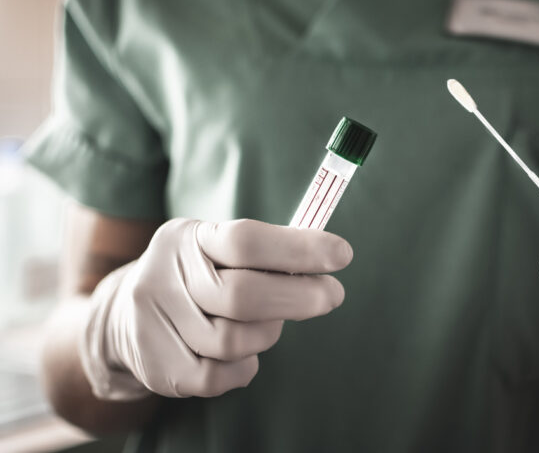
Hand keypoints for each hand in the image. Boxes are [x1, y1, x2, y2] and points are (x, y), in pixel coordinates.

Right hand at [80, 218, 351, 398]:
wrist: (123, 317)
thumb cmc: (197, 276)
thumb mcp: (217, 247)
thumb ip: (266, 251)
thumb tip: (327, 257)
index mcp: (188, 238)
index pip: (246, 240)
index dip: (298, 249)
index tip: (342, 255)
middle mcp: (164, 276)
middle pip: (243, 295)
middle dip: (299, 297)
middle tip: (332, 295)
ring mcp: (154, 323)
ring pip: (235, 340)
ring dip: (267, 333)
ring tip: (270, 323)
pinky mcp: (158, 367)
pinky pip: (220, 375)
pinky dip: (246, 366)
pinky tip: (247, 352)